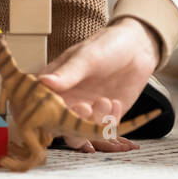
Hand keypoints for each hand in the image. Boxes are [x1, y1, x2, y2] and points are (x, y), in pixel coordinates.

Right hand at [38, 17, 159, 152]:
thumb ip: (68, 72)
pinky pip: (102, 131)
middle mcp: (65, 101)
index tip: (63, 107)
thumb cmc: (107, 45)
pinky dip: (108, 122)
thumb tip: (44, 82)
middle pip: (58, 126)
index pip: (39, 106)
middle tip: (86, 107)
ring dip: (91, 124)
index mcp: (53, 85)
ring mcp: (84, 111)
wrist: (138, 48)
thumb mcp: (87, 56)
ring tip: (105, 102)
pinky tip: (116, 103)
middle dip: (72, 122)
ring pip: (79, 133)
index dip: (48, 113)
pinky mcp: (103, 117)